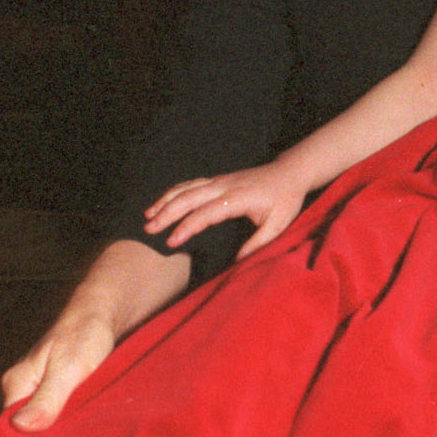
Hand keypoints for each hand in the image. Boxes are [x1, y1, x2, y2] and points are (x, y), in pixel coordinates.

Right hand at [145, 162, 306, 256]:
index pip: (205, 213)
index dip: (186, 227)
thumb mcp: (278, 225)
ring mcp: (219, 180)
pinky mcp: (217, 180)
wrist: (289, 173)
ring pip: (186, 188)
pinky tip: (162, 203)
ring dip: (165, 200)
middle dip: (166, 213)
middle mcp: (224, 186)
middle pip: (189, 197)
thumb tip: (238, 263)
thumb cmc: (285, 200)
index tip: (171, 242)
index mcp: (237, 198)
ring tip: (147, 216)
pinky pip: (190, 184)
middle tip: (149, 229)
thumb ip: (258, 244)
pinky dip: (173, 192)